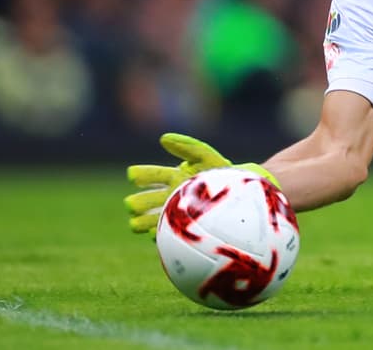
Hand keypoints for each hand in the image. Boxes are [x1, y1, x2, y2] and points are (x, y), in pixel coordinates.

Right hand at [124, 132, 275, 236]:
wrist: (241, 197)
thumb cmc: (223, 174)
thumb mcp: (206, 157)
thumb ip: (187, 146)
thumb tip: (163, 138)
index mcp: (174, 177)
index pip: (150, 175)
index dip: (140, 174)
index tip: (133, 174)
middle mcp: (170, 195)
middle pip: (145, 200)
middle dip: (137, 202)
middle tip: (132, 204)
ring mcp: (174, 213)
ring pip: (149, 220)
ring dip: (142, 221)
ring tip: (135, 223)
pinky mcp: (181, 230)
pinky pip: (166, 234)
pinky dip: (160, 234)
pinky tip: (156, 234)